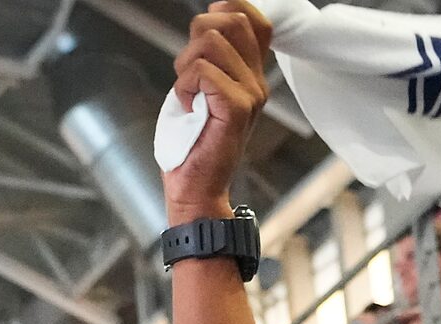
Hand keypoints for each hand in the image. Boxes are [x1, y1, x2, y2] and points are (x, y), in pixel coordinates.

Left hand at [164, 2, 272, 222]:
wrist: (196, 188)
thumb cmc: (193, 144)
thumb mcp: (202, 90)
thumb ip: (210, 58)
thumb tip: (205, 26)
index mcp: (251, 75)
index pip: (255, 20)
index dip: (229, 10)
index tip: (205, 36)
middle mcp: (257, 82)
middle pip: (234, 19)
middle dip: (199, 34)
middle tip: (190, 70)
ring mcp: (250, 94)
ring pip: (212, 42)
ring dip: (186, 64)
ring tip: (187, 92)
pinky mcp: (237, 108)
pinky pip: (202, 71)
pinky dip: (184, 85)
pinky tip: (186, 105)